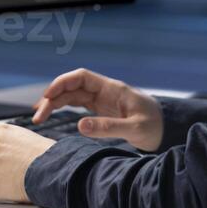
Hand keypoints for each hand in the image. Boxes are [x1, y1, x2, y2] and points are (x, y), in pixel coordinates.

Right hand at [32, 69, 162, 151]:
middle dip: (52, 98)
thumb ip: (108, 127)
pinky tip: (51, 114)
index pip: (81, 78)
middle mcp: (104, 91)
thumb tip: (79, 126)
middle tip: (38, 115)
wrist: (168, 130)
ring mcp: (102, 100)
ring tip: (39, 116)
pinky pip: (77, 105)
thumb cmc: (155, 126)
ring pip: (72, 96)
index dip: (62, 83)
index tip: (48, 96)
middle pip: (71, 87)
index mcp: (112, 89)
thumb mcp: (134, 129)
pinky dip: (63, 108)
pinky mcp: (101, 110)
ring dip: (54, 104)